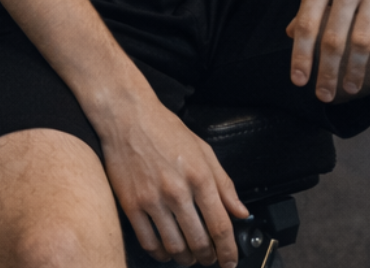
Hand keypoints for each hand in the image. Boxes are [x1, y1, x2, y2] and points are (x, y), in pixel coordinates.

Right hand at [98, 93, 248, 266]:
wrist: (128, 117)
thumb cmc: (166, 130)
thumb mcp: (203, 149)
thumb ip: (224, 183)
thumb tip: (241, 212)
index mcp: (199, 176)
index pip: (220, 225)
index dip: (229, 251)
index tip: (230, 261)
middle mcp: (177, 191)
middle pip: (199, 241)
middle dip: (208, 257)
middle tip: (210, 259)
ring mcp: (152, 200)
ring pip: (174, 247)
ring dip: (186, 259)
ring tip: (190, 257)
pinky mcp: (131, 205)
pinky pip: (149, 242)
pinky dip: (161, 254)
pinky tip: (167, 250)